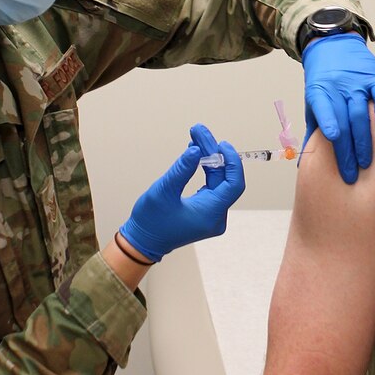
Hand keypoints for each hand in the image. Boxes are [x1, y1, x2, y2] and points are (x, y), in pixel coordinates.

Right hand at [118, 124, 245, 261]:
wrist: (141, 242)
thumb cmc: (150, 221)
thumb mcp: (164, 191)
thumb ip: (182, 169)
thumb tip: (196, 149)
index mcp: (211, 214)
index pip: (234, 184)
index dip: (231, 161)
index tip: (221, 143)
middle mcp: (216, 216)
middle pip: (224, 178)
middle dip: (213, 153)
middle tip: (198, 131)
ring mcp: (211, 214)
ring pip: (217, 180)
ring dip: (208, 158)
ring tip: (196, 137)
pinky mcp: (205, 211)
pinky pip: (211, 186)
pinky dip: (205, 169)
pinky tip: (196, 154)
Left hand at [302, 32, 374, 183]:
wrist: (333, 43)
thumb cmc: (322, 79)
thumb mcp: (312, 99)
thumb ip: (313, 127)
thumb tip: (304, 161)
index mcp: (319, 92)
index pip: (324, 110)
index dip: (329, 125)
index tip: (333, 140)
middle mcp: (338, 88)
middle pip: (344, 122)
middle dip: (347, 152)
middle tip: (350, 175)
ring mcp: (357, 83)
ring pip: (362, 114)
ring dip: (364, 142)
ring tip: (365, 163)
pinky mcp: (373, 78)